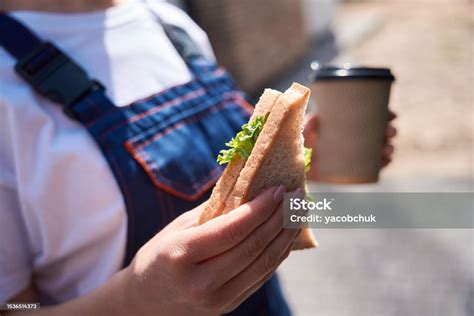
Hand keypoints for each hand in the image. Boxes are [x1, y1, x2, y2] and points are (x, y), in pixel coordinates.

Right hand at [125, 185, 299, 314]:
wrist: (145, 302)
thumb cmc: (159, 255)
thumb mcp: (179, 227)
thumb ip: (215, 210)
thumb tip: (251, 185)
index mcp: (180, 256)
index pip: (232, 230)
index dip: (261, 208)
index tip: (280, 189)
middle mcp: (200, 282)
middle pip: (253, 247)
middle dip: (280, 218)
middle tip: (297, 196)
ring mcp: (216, 300)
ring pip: (263, 264)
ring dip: (285, 236)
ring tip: (298, 213)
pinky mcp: (229, 306)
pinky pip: (261, 276)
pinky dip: (278, 253)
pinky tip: (285, 235)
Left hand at [303, 111, 396, 178]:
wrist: (298, 165)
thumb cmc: (301, 143)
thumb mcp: (303, 132)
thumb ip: (307, 126)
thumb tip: (315, 118)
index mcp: (346, 122)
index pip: (369, 114)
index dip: (384, 113)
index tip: (391, 115)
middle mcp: (354, 136)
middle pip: (379, 131)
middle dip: (389, 131)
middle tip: (390, 133)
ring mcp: (356, 152)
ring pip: (379, 147)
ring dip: (389, 147)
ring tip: (388, 150)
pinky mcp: (354, 167)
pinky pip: (374, 165)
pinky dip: (383, 163)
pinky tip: (387, 161)